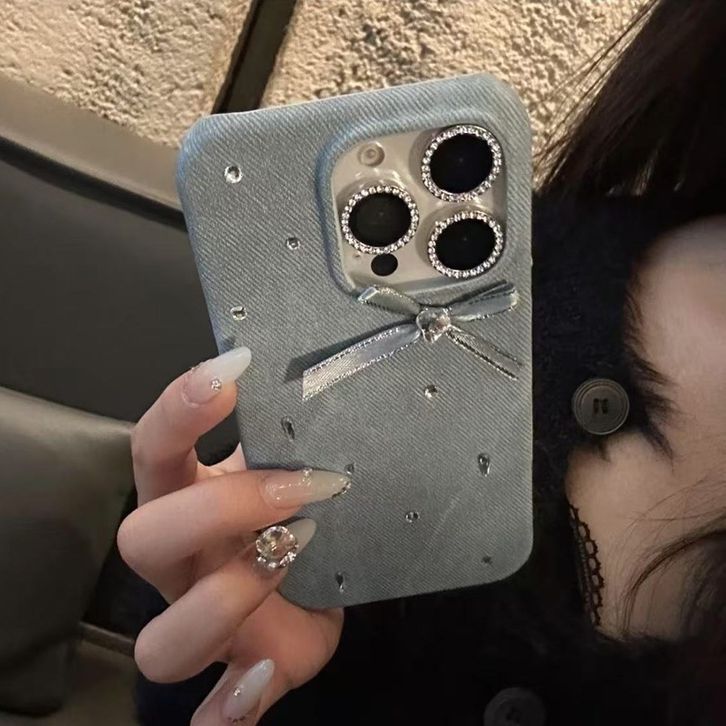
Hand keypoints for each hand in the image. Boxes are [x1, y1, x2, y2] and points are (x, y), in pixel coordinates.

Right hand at [117, 348, 347, 723]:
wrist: (315, 589)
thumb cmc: (296, 515)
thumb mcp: (290, 470)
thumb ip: (294, 438)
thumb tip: (328, 385)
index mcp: (189, 501)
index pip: (153, 449)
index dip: (178, 410)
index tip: (233, 371)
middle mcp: (183, 565)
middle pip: (143, 539)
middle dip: (220, 510)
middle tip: (301, 488)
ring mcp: (204, 625)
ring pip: (162, 641)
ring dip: (227, 599)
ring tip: (297, 558)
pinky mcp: (239, 677)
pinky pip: (209, 717)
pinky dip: (224, 711)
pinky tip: (259, 677)